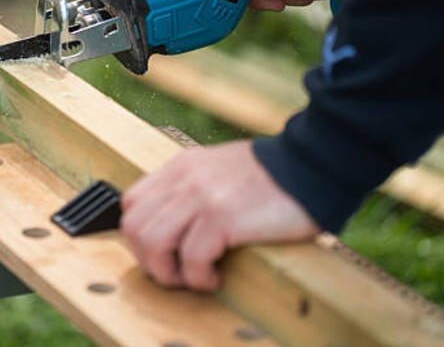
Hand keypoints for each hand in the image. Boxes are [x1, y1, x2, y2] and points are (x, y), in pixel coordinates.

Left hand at [120, 140, 319, 290]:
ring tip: (193, 278)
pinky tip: (216, 276)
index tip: (163, 253)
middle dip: (148, 260)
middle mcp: (184, 178)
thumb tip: (172, 228)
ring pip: (152, 243)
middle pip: (134, 227)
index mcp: (181, 167)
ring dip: (168, 272)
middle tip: (176, 272)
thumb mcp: (218, 172)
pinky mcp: (222, 216)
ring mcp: (201, 196)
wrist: (312, 165)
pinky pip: (191, 259)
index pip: (131, 203)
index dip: (140, 236)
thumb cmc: (273, 178)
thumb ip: (192, 190)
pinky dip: (199, 278)